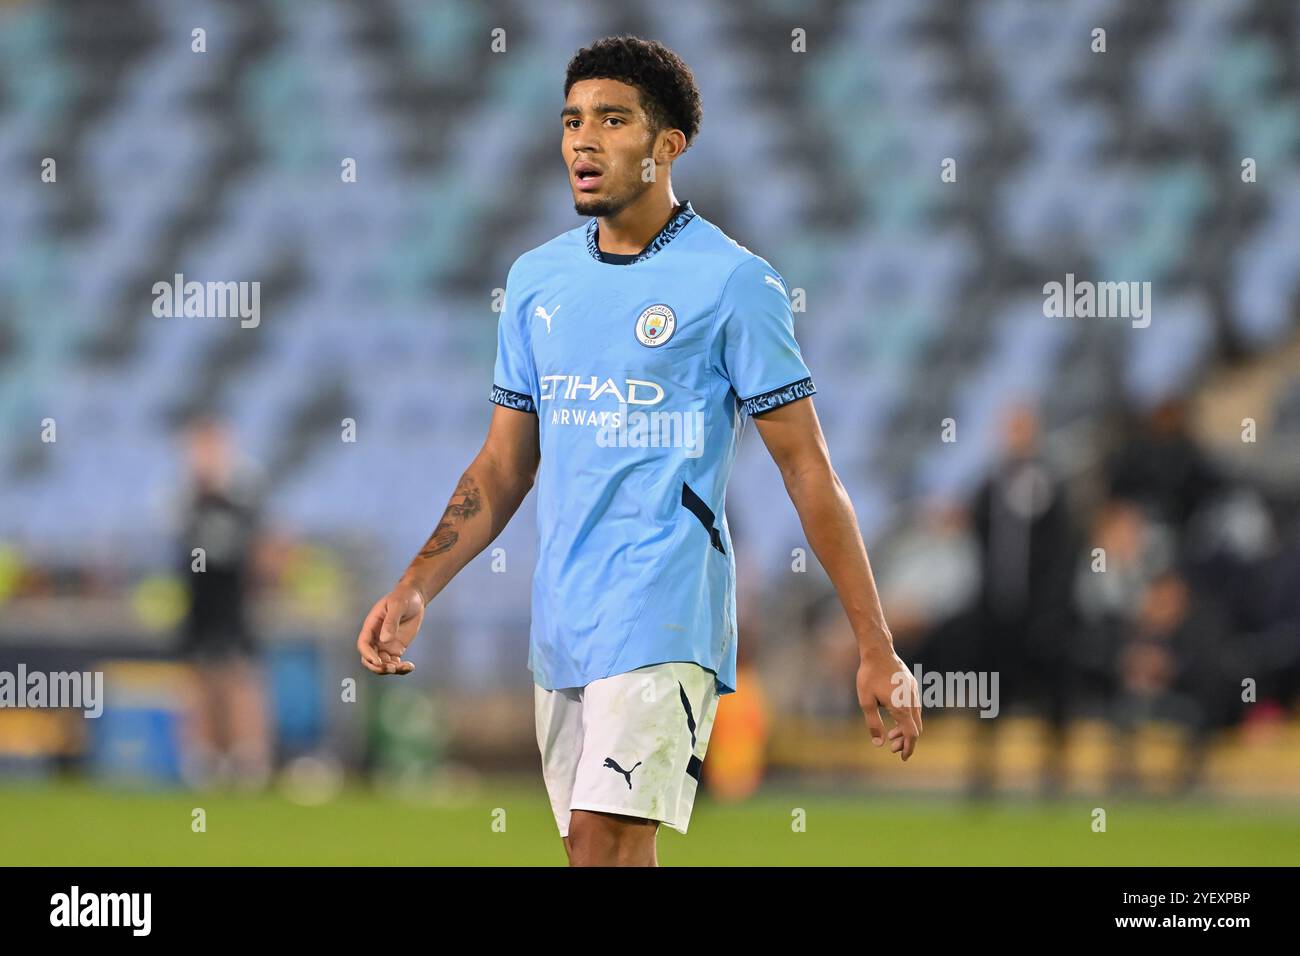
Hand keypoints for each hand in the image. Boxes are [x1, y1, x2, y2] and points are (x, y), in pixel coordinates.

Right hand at [356, 584, 425, 674]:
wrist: (414, 599)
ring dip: (390, 669)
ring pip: (382, 664)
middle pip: (369, 659)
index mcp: (371, 626)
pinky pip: (395, 663)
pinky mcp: (396, 649)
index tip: (378, 661)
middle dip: (378, 667)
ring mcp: (385, 645)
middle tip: (391, 668)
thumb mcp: (397, 605)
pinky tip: (410, 667)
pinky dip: (401, 668)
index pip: (363, 644)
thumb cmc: (403, 598)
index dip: (368, 655)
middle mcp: (376, 638)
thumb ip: (391, 621)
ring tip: (404, 667)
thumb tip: (385, 639)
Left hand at [856, 644, 922, 760]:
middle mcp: (912, 701)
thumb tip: (879, 744)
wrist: (879, 652)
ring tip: (892, 734)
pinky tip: (895, 717)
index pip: (912, 734)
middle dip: (906, 740)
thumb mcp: (866, 702)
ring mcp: (914, 693)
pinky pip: (914, 707)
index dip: (909, 748)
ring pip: (916, 718)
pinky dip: (907, 717)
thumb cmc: (869, 676)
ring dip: (906, 729)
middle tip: (892, 747)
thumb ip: (873, 724)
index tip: (903, 758)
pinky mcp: (912, 686)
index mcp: (902, 707)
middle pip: (915, 728)